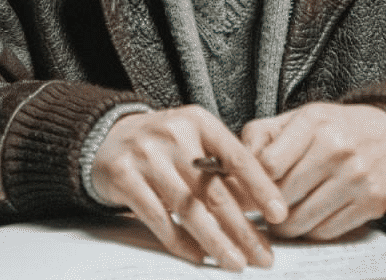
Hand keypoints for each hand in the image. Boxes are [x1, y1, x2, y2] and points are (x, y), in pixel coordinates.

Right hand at [91, 104, 288, 269]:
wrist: (105, 137)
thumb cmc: (161, 143)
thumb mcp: (192, 138)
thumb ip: (220, 163)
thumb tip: (258, 206)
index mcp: (198, 122)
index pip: (237, 157)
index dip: (261, 188)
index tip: (279, 215)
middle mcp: (173, 135)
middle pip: (215, 191)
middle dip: (243, 229)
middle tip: (263, 255)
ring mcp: (146, 157)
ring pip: (189, 209)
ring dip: (217, 242)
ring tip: (236, 263)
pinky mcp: (124, 178)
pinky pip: (159, 219)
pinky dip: (181, 242)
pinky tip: (199, 256)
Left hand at [240, 102, 385, 239]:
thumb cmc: (336, 128)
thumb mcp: (298, 118)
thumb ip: (261, 135)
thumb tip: (234, 164)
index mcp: (313, 122)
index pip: (268, 164)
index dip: (252, 181)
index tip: (248, 187)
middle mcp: (337, 149)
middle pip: (283, 195)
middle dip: (267, 205)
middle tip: (262, 207)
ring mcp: (357, 178)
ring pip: (302, 219)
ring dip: (285, 225)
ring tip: (281, 217)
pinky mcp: (372, 203)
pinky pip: (327, 231)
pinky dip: (311, 230)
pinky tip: (309, 217)